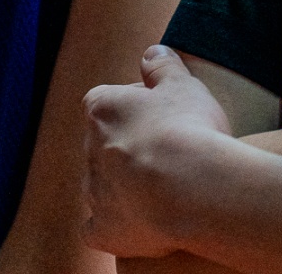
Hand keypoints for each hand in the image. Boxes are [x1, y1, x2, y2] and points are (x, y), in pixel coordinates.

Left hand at [82, 46, 233, 258]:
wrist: (192, 188)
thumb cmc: (188, 128)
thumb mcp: (182, 84)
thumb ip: (162, 66)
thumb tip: (151, 51)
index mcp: (102, 111)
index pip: (105, 100)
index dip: (133, 104)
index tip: (161, 111)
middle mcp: (90, 151)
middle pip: (105, 143)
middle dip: (131, 145)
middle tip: (170, 148)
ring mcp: (94, 193)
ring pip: (103, 184)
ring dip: (126, 183)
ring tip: (166, 185)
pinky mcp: (102, 230)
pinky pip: (99, 227)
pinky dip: (116, 222)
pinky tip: (142, 219)